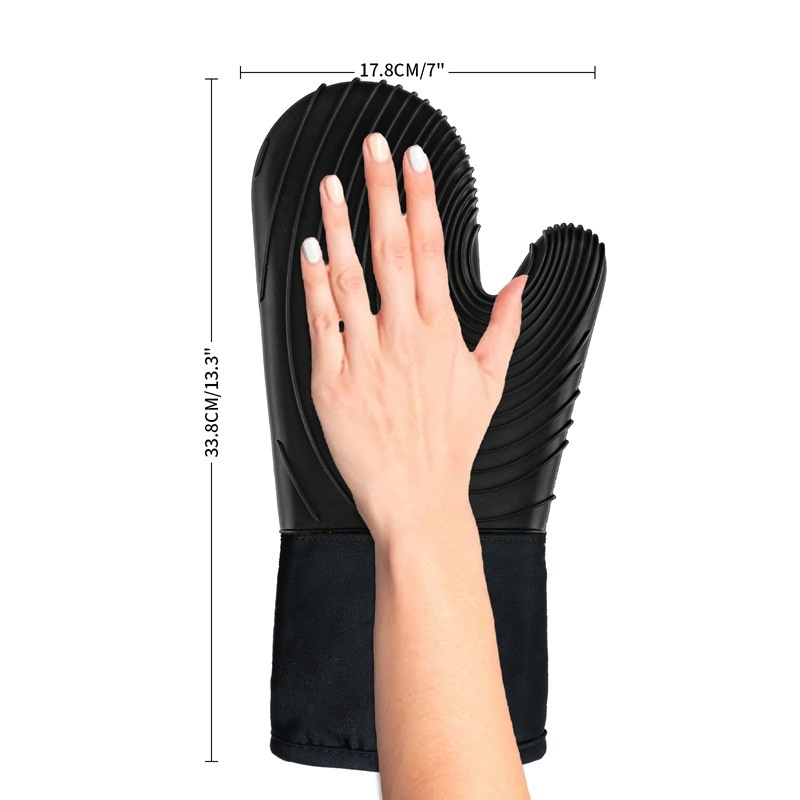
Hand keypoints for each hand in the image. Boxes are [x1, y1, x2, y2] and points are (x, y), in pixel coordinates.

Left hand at [299, 131, 526, 538]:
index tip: (414, 162)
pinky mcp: (331, 382)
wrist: (416, 496)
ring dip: (340, 226)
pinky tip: (309, 252)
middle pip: (392, 248)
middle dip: (383, 190)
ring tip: (334, 186)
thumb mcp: (490, 381)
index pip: (432, 248)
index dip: (422, 198)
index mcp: (439, 332)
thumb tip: (518, 282)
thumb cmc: (449, 443)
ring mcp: (364, 358)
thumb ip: (505, 325)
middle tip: (373, 148)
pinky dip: (313, 285)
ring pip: (350, 278)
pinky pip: (320, 324)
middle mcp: (402, 338)